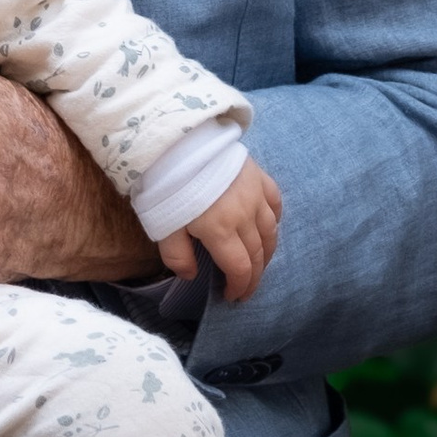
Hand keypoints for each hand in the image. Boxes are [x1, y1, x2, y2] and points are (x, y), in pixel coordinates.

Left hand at [161, 152, 282, 303]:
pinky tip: (268, 227)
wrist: (175, 139)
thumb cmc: (164, 184)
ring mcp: (255, 194)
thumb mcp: (161, 225)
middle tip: (246, 288)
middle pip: (258, 254)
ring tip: (259, 264)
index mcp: (220, 230)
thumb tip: (191, 276)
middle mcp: (245, 215)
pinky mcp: (259, 176)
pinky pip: (275, 204)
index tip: (233, 297)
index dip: (240, 287)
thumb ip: (177, 255)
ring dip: (267, 253)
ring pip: (271, 232)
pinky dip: (274, 220)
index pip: (240, 268)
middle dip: (254, 276)